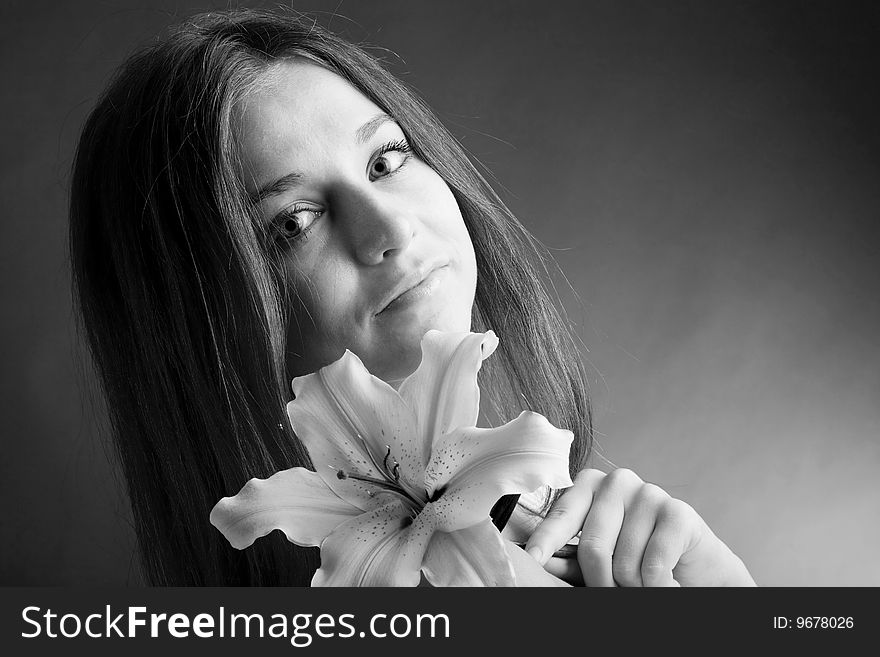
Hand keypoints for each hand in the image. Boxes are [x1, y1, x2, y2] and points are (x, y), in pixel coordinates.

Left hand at [523, 468, 755, 586]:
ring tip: (643, 581)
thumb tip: (540, 562)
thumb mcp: (598, 557)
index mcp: (589, 485)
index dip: (546, 540)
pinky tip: (667, 581)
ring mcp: (649, 492)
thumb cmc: (637, 556)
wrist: (695, 565)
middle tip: (612, 592)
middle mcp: (617, 481)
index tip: (532, 559)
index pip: (563, 515)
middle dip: (601, 582)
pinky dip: (658, 586)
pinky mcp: (678, 512)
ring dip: (633, 586)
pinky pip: (654, 565)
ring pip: (625, 562)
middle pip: (594, 547)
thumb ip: (569, 558)